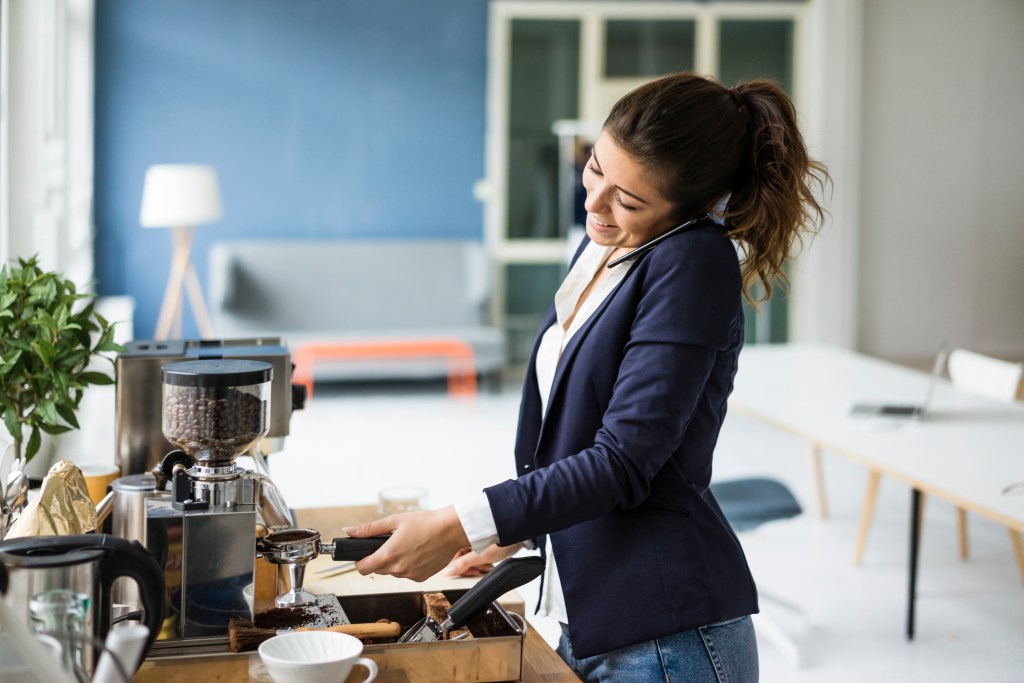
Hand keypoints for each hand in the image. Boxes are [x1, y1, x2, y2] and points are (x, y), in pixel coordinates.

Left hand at [344, 505, 469, 580]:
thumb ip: (369, 529)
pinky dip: (408, 565)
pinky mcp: (422, 578)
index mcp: (389, 554)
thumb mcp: (395, 520)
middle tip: (392, 543)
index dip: (360, 561)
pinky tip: (417, 552)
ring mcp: (411, 575)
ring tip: (408, 545)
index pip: (363, 569)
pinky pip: (408, 574)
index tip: (364, 554)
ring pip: (394, 572)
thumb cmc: (426, 522)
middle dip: (380, 558)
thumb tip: (349, 531)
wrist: (451, 530)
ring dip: (395, 562)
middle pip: (378, 569)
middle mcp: (399, 569)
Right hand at [445, 543, 524, 576]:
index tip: (467, 573)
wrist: (520, 535)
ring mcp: (475, 542)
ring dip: (478, 566)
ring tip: (486, 567)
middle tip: (479, 570)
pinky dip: (483, 562)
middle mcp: (467, 538)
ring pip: (470, 559)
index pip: (453, 557)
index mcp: (463, 538)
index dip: (459, 568)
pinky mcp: (483, 545)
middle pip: (461, 559)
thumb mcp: (481, 555)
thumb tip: (448, 572)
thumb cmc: (503, 541)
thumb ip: (464, 564)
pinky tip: (489, 564)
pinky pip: (478, 556)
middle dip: (470, 567)